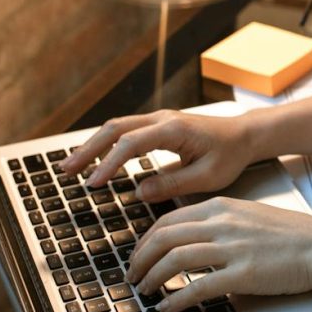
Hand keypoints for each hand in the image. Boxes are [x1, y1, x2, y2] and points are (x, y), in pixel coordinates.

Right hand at [60, 109, 252, 201]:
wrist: (245, 135)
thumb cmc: (231, 155)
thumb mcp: (208, 177)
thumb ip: (174, 184)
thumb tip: (139, 192)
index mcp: (174, 129)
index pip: (131, 143)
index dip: (109, 163)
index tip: (93, 183)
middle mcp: (163, 119)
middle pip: (115, 128)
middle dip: (88, 150)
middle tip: (66, 172)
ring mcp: (159, 119)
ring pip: (117, 127)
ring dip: (92, 145)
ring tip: (70, 167)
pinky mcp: (159, 126)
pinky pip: (126, 131)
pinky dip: (106, 144)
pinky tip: (94, 159)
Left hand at [124, 197, 311, 310]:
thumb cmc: (291, 235)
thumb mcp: (248, 215)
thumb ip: (219, 222)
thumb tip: (189, 238)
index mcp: (222, 207)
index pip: (169, 220)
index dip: (146, 241)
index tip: (139, 256)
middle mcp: (223, 223)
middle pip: (164, 238)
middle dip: (141, 259)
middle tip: (133, 276)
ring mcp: (232, 248)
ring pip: (175, 259)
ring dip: (152, 278)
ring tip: (144, 291)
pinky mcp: (243, 273)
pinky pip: (198, 286)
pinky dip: (176, 298)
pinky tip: (168, 307)